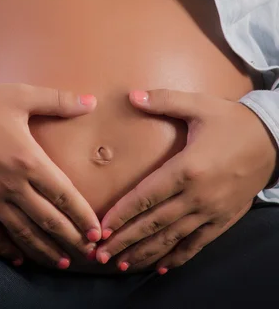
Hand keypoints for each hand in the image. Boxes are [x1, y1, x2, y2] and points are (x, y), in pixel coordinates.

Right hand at [0, 83, 100, 268]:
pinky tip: (19, 259)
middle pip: (47, 220)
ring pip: (22, 232)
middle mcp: (11, 185)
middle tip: (89, 253)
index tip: (97, 231)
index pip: (63, 195)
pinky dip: (5, 248)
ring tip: (62, 263)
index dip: (82, 216)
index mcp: (28, 160)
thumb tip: (91, 101)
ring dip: (44, 250)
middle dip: (71, 239)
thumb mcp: (22, 95)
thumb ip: (59, 101)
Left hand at [96, 89, 276, 272]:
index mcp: (188, 168)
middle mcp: (198, 196)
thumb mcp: (199, 105)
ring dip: (146, 252)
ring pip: (172, 238)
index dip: (123, 214)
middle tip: (101, 254)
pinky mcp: (224, 219)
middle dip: (126, 239)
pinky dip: (178, 256)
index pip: (147, 196)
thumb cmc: (232, 121)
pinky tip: (161, 266)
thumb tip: (132, 95)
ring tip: (122, 264)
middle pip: (154, 223)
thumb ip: (164, 100)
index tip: (103, 227)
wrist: (272, 140)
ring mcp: (212, 211)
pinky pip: (197, 243)